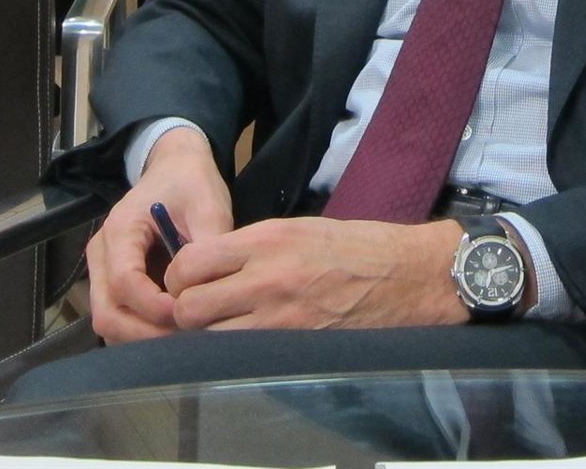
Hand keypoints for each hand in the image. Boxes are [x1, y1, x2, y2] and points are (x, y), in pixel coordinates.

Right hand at [87, 127, 232, 343]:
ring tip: (184, 338)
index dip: (154, 307)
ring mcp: (103, 270)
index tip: (188, 313)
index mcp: (121, 229)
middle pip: (107, 312)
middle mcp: (102, 253)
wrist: (176, 168)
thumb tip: (211, 289)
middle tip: (186, 341)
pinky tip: (175, 330)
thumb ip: (209, 244)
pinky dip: (142, 330)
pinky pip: (120, 316)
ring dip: (142, 337)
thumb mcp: (208, 204)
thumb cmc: (191, 183)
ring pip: (109, 321)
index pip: (124, 282)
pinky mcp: (114, 281)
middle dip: (145, 334)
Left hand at [163, 216, 469, 331]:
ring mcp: (278, 318)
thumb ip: (253, 248)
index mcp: (266, 239)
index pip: (190, 262)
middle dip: (183, 311)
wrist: (407, 274)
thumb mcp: (300, 229)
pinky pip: (241, 357)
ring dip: (205, 337)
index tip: (187, 281)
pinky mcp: (294, 347)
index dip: (178, 277)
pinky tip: (243, 346)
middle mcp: (265, 277)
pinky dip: (231, 354)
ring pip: (207, 339)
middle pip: (188, 306)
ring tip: (219, 331)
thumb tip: (214, 267)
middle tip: (197, 311)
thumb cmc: (357, 247)